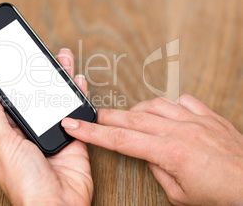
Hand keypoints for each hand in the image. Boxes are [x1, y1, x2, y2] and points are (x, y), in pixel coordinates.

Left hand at [0, 49, 92, 205]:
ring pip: (56, 101)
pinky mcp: (73, 140)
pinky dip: (77, 97)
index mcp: (10, 135)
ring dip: (59, 80)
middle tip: (41, 56)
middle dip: (39, 76)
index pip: (10, 102)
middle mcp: (31, 134)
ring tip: (60, 60)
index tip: (15, 63)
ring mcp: (53, 136)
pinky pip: (76, 114)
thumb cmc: (26, 184)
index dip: (13, 82)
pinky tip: (76, 81)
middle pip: (35, 98)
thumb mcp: (3, 145)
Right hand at [62, 95, 242, 204]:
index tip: (74, 125)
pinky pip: (182, 100)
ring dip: (135, 110)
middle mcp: (180, 130)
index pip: (120, 139)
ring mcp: (195, 119)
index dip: (92, 132)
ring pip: (154, 104)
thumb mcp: (180, 194)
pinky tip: (164, 111)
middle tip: (90, 116)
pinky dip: (167, 104)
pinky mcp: (209, 116)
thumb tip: (147, 153)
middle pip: (131, 117)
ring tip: (127, 117)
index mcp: (169, 152)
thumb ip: (157, 169)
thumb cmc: (222, 195)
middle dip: (106, 116)